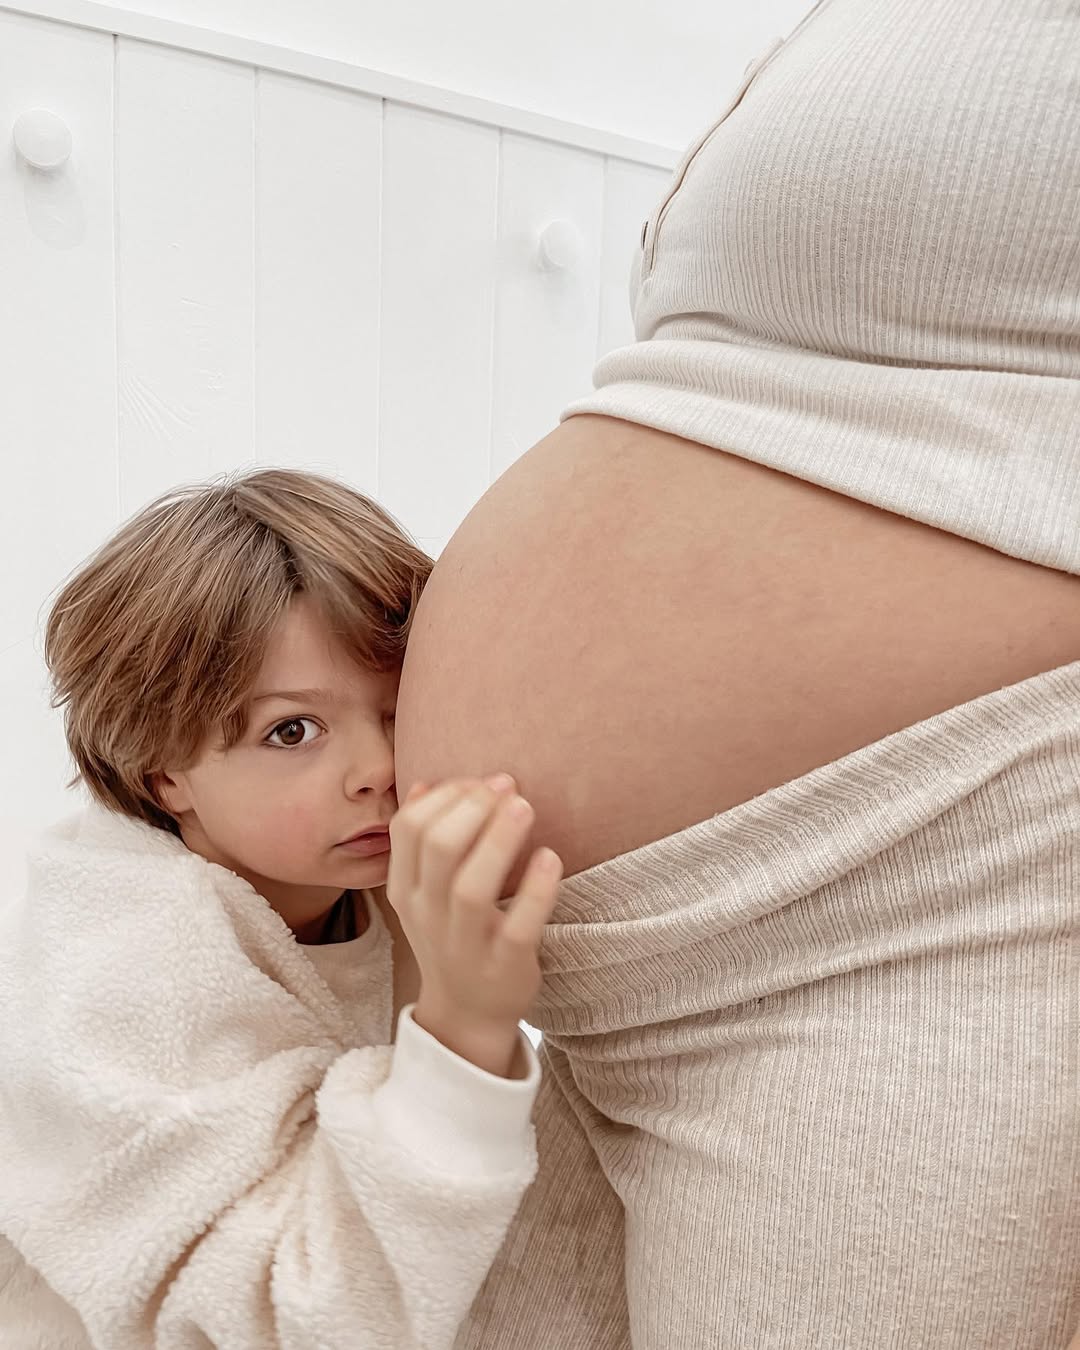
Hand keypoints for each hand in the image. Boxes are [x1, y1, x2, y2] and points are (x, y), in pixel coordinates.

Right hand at [386, 776, 561, 1076]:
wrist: (468, 1014)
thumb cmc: (453, 935)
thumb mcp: (425, 893)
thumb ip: (422, 842)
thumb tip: (426, 783)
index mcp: (407, 890)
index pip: (410, 828)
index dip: (447, 795)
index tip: (482, 782)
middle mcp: (430, 914)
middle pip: (439, 848)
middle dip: (473, 807)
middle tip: (508, 786)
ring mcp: (466, 943)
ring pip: (471, 887)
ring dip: (499, 840)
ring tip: (525, 806)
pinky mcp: (505, 965)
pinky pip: (519, 926)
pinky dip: (536, 890)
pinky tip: (550, 857)